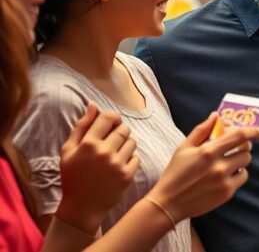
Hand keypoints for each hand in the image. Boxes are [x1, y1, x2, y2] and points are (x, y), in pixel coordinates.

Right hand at [56, 102, 139, 232]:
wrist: (82, 207)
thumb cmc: (72, 177)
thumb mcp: (68, 151)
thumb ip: (81, 126)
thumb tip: (93, 105)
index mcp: (88, 144)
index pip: (109, 117)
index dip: (111, 118)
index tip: (109, 124)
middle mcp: (104, 152)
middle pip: (123, 128)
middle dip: (119, 131)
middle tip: (111, 141)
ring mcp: (117, 164)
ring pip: (132, 142)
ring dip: (126, 144)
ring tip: (114, 154)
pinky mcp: (127, 175)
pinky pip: (136, 157)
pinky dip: (130, 159)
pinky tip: (118, 165)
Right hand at [147, 113, 258, 223]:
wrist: (169, 203)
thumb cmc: (175, 173)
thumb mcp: (184, 148)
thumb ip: (201, 130)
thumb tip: (216, 115)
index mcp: (208, 151)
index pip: (239, 136)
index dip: (252, 131)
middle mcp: (218, 166)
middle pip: (246, 150)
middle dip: (243, 146)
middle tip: (235, 148)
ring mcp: (224, 180)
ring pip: (245, 163)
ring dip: (240, 160)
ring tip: (228, 162)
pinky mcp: (227, 193)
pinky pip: (243, 177)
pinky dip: (238, 173)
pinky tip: (226, 174)